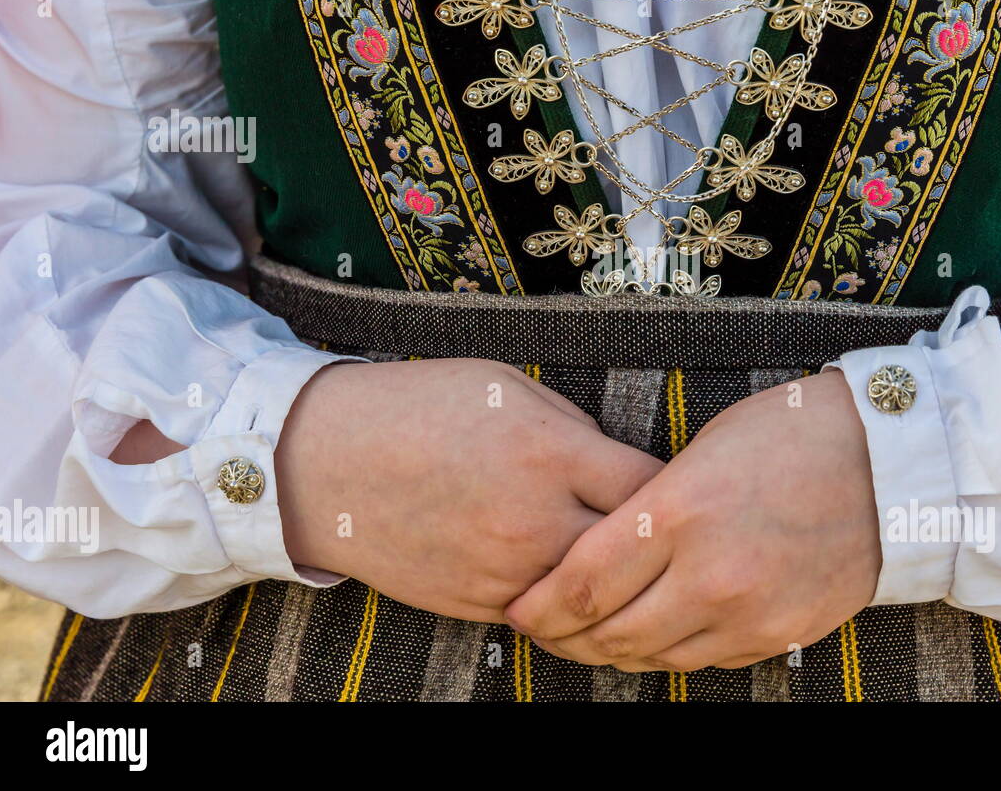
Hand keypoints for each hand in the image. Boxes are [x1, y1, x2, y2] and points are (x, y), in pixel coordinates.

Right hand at [276, 359, 663, 621]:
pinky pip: (545, 613)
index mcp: (550, 454)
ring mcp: (506, 570)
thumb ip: (572, 428)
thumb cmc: (416, 409)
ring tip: (632, 566)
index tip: (677, 485)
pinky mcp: (477, 604)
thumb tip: (614, 462)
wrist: (323, 463)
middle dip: (656, 542)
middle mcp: (535, 521)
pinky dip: (565, 601)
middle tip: (666, 532)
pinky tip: (571, 580)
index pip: (650, 489)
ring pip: (593, 596)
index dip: (674, 487)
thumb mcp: (506, 386)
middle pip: (634, 553)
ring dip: (615, 582)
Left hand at [504, 370, 880, 670]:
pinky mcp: (777, 635)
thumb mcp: (703, 450)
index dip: (537, 606)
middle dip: (562, 638)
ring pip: (652, 658)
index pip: (581, 584)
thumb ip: (647, 505)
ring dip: (610, 653)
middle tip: (541, 629)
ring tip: (587, 637)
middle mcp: (708, 574)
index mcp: (679, 513)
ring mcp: (746, 613)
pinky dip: (666, 654)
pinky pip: (703, 662)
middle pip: (608, 634)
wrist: (889, 466)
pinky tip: (652, 636)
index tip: (518, 606)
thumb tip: (599, 551)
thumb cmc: (791, 435)